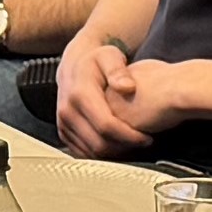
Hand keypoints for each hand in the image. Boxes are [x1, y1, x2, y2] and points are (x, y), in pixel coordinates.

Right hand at [53, 37, 148, 154]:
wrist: (74, 66)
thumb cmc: (96, 61)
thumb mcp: (109, 56)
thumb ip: (118, 69)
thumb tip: (127, 87)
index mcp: (79, 94)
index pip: (106, 125)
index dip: (129, 136)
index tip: (147, 137)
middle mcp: (67, 111)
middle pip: (99, 143)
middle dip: (125, 147)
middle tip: (144, 143)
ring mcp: (64, 124)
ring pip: (92, 152)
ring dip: (115, 153)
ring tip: (134, 145)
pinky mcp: (64, 133)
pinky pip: (84, 153)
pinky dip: (103, 154)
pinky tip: (119, 146)